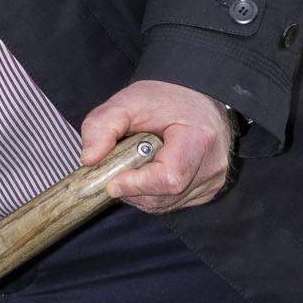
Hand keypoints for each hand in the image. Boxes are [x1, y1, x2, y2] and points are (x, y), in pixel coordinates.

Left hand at [81, 80, 233, 212]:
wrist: (194, 98)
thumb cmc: (164, 99)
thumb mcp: (127, 101)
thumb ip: (102, 126)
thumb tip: (89, 159)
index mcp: (199, 138)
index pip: (169, 178)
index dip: (136, 184)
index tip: (112, 180)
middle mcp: (212, 165)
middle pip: (163, 196)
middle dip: (132, 189)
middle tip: (118, 167)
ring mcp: (212, 181)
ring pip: (165, 204)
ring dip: (140, 193)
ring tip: (134, 165)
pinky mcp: (207, 190)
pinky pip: (172, 203)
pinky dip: (153, 194)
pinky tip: (148, 172)